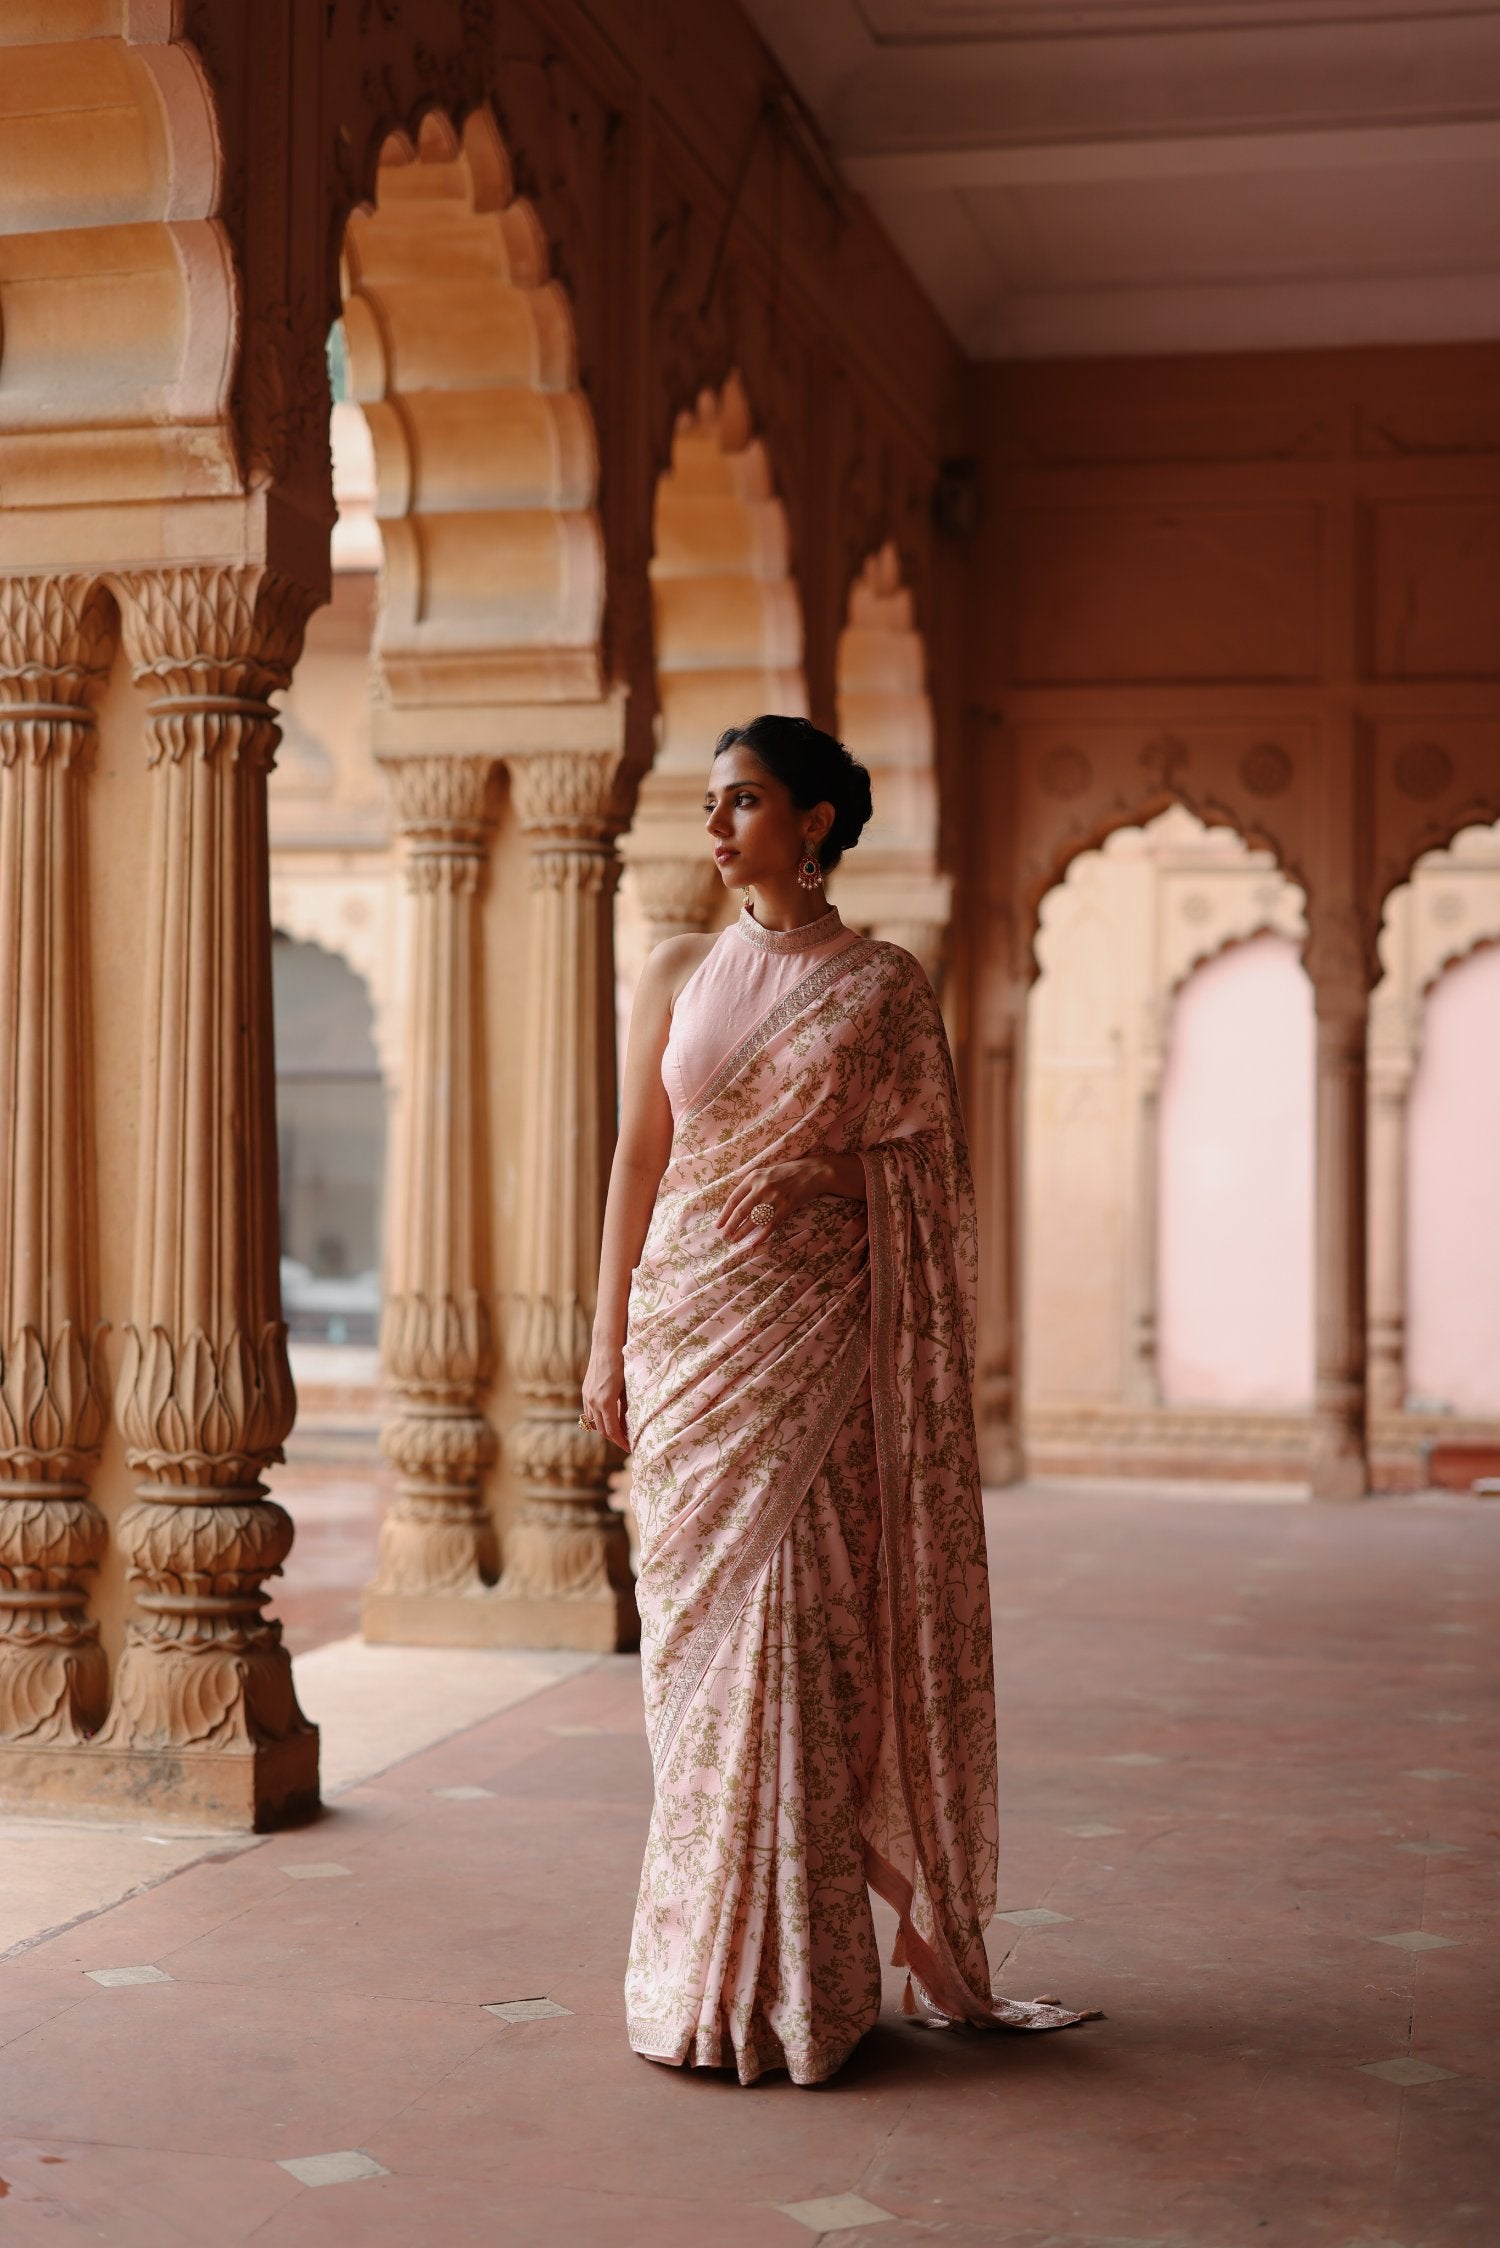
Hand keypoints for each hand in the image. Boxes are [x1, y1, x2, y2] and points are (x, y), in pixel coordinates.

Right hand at [581, 1336, 628, 1451]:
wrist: (606, 1345)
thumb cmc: (622, 1364)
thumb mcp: (628, 1388)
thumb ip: (626, 1408)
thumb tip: (629, 1425)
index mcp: (606, 1402)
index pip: (613, 1430)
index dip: (621, 1441)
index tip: (630, 1448)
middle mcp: (593, 1401)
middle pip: (602, 1430)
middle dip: (615, 1438)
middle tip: (627, 1443)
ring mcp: (587, 1396)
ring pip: (594, 1422)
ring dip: (606, 1430)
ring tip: (619, 1433)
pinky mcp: (585, 1391)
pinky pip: (589, 1412)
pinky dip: (598, 1419)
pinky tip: (608, 1418)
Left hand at [716, 1157, 828, 1243]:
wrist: (812, 1172)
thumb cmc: (787, 1172)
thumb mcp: (766, 1173)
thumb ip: (752, 1185)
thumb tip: (736, 1204)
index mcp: (753, 1177)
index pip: (734, 1199)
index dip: (725, 1214)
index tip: (718, 1225)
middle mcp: (761, 1188)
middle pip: (740, 1212)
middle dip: (730, 1226)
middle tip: (724, 1237)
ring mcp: (773, 1199)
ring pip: (753, 1221)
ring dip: (742, 1233)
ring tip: (734, 1240)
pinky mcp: (785, 1208)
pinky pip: (769, 1226)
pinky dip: (761, 1236)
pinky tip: (754, 1243)